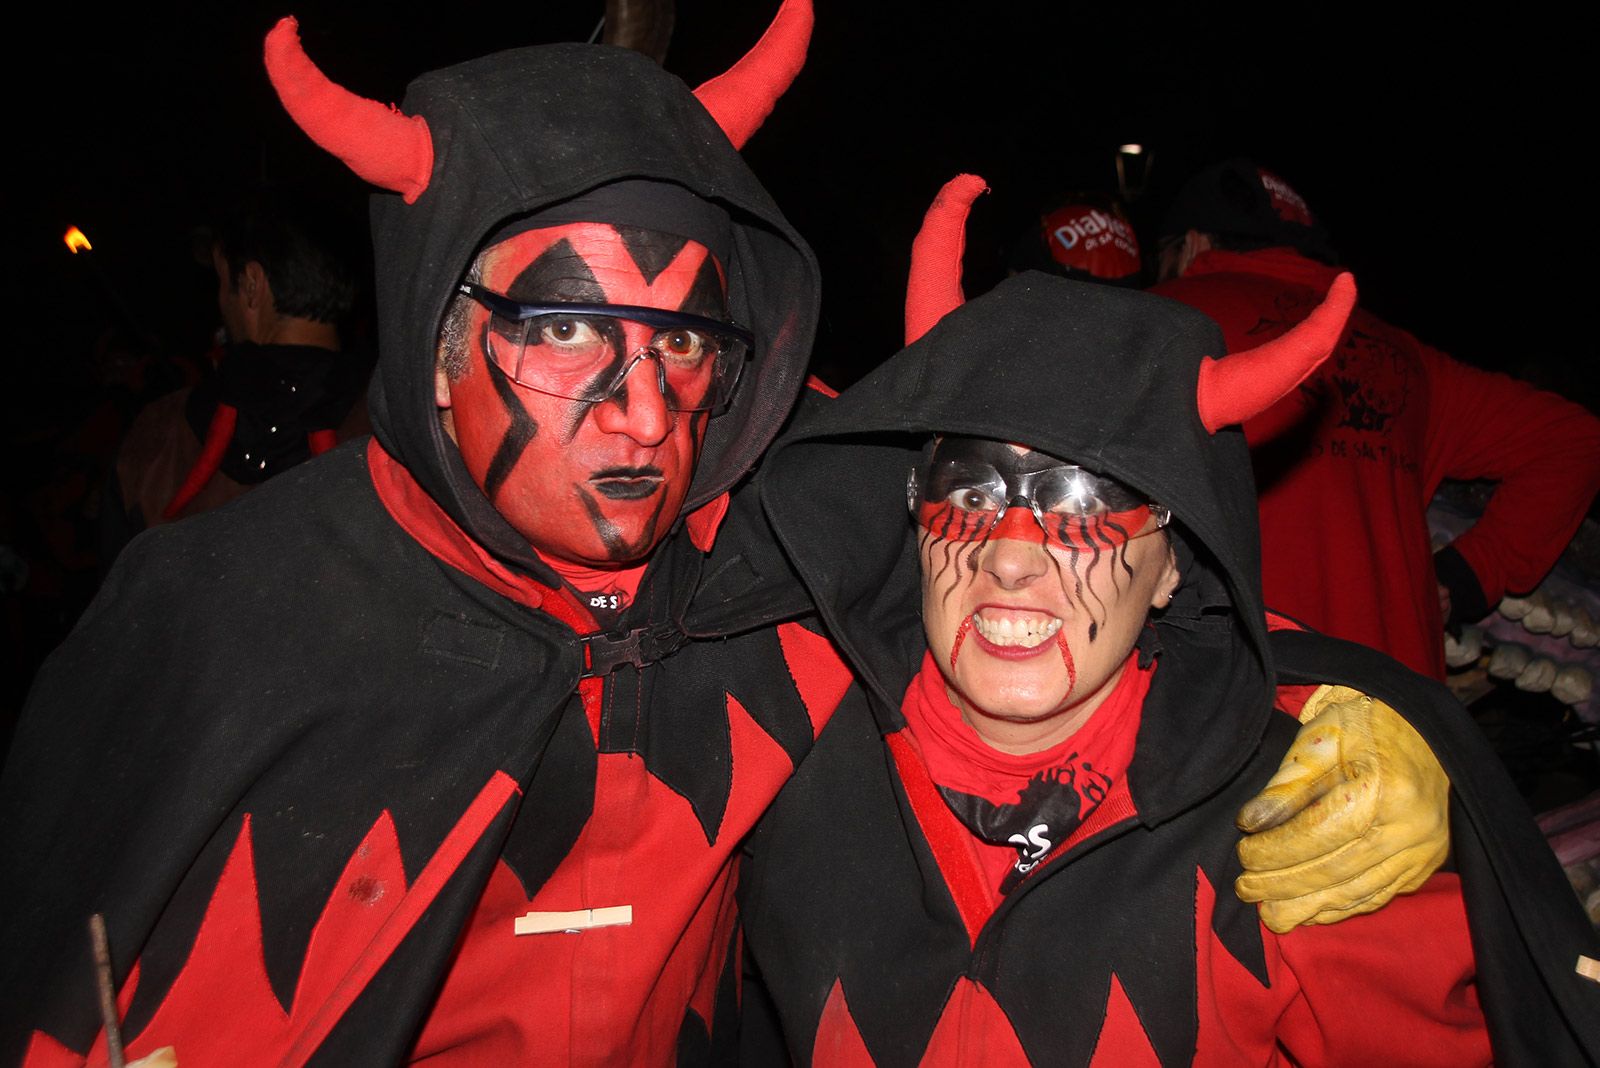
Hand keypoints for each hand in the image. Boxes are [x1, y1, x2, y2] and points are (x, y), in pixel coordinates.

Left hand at [1234, 685, 1449, 932]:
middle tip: (1245, 890)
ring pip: (1359, 891)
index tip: (1243, 857)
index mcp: (1385, 789)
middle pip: (1337, 870)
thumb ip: (1287, 784)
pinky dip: (1342, 906)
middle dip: (1285, 885)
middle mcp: (1411, 827)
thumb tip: (1250, 823)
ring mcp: (1424, 850)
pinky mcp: (1427, 864)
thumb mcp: (1320, 739)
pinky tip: (1312, 912)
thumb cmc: (1364, 724)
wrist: (1424, 728)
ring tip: (1272, 914)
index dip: (1277, 851)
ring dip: (1310, 907)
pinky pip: (1380, 895)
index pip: (1319, 833)